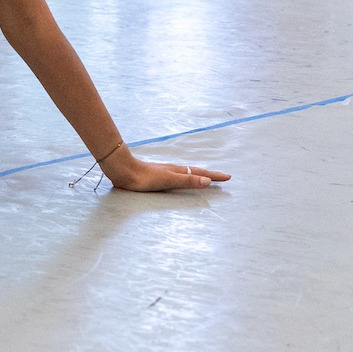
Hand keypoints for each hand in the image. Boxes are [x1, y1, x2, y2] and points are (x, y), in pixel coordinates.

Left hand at [102, 149, 229, 191]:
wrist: (124, 172)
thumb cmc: (145, 178)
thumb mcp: (169, 180)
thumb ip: (187, 180)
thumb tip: (208, 181)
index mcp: (178, 171)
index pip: (201, 174)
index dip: (214, 176)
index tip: (228, 177)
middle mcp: (174, 170)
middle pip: (196, 172)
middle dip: (210, 175)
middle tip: (223, 178)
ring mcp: (166, 172)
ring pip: (187, 173)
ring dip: (199, 176)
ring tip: (206, 179)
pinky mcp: (157, 177)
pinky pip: (178, 176)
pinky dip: (186, 178)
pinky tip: (180, 181)